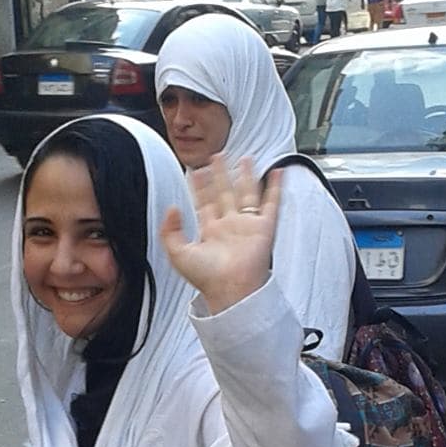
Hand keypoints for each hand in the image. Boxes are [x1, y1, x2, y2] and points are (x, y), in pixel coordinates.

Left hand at [161, 155, 281, 314]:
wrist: (231, 289)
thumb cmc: (208, 278)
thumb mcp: (177, 254)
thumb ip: (170, 231)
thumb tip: (172, 209)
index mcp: (210, 232)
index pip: (204, 202)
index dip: (199, 186)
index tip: (196, 170)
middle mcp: (229, 227)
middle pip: (224, 193)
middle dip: (221, 174)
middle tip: (217, 156)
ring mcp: (247, 226)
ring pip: (246, 194)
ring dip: (245, 176)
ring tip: (244, 158)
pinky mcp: (263, 228)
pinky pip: (271, 203)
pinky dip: (275, 188)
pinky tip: (275, 173)